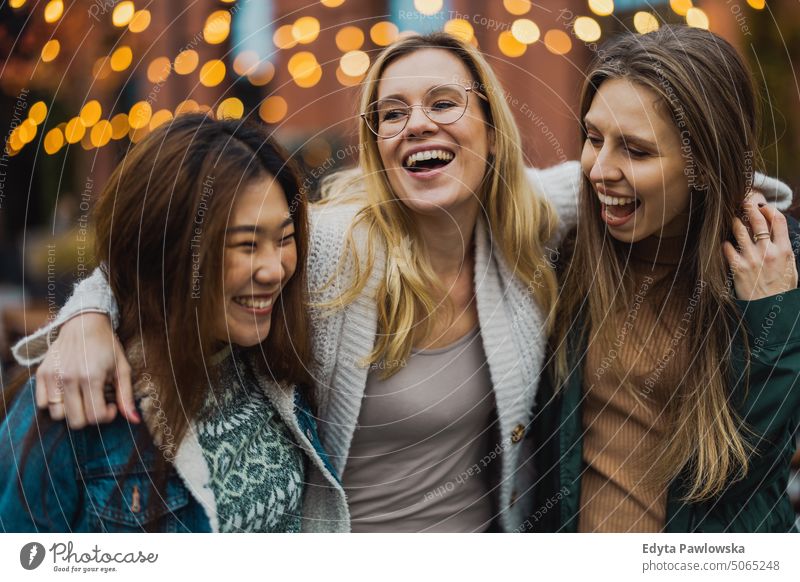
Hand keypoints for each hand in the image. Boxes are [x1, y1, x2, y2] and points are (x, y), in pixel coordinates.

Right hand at [34, 312, 138, 428]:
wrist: (84, 323)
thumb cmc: (106, 346)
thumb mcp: (122, 368)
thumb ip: (126, 396)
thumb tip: (135, 420)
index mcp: (92, 377)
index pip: (95, 416)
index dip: (106, 416)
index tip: (111, 406)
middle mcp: (69, 378)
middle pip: (75, 421)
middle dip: (89, 418)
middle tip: (97, 403)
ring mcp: (53, 376)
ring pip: (57, 415)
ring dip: (71, 412)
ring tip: (82, 399)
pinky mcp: (41, 373)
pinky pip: (42, 403)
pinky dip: (54, 404)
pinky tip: (68, 394)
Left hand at [723, 202, 797, 300]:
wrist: (770, 308)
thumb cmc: (781, 287)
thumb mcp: (790, 266)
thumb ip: (784, 248)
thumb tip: (777, 231)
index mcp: (784, 250)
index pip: (777, 220)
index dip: (768, 209)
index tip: (762, 206)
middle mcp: (768, 252)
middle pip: (758, 221)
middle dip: (749, 207)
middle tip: (743, 203)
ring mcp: (752, 259)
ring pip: (740, 230)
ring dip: (736, 222)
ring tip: (733, 219)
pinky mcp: (738, 268)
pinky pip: (727, 248)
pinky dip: (725, 243)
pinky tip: (726, 243)